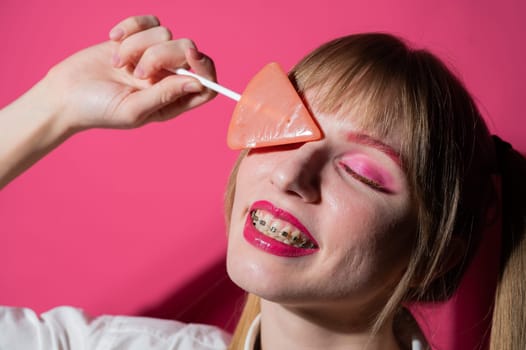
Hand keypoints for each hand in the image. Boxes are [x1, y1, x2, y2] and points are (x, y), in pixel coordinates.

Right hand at [43, 15, 216, 131]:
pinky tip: (113, 40)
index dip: (205, 68)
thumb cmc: (98, 110)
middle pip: (188, 52)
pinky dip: (131, 26)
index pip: (207, 84)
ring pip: (166, 34)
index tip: (191, 56)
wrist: (65, 94)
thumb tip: (197, 83)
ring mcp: (153, 56)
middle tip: (137, 72)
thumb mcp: (134, 110)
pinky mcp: (136, 39)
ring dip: (138, 46)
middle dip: (163, 56)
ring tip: (118, 64)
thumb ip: (166, 96)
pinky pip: (149, 21)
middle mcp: (167, 78)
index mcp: (173, 101)